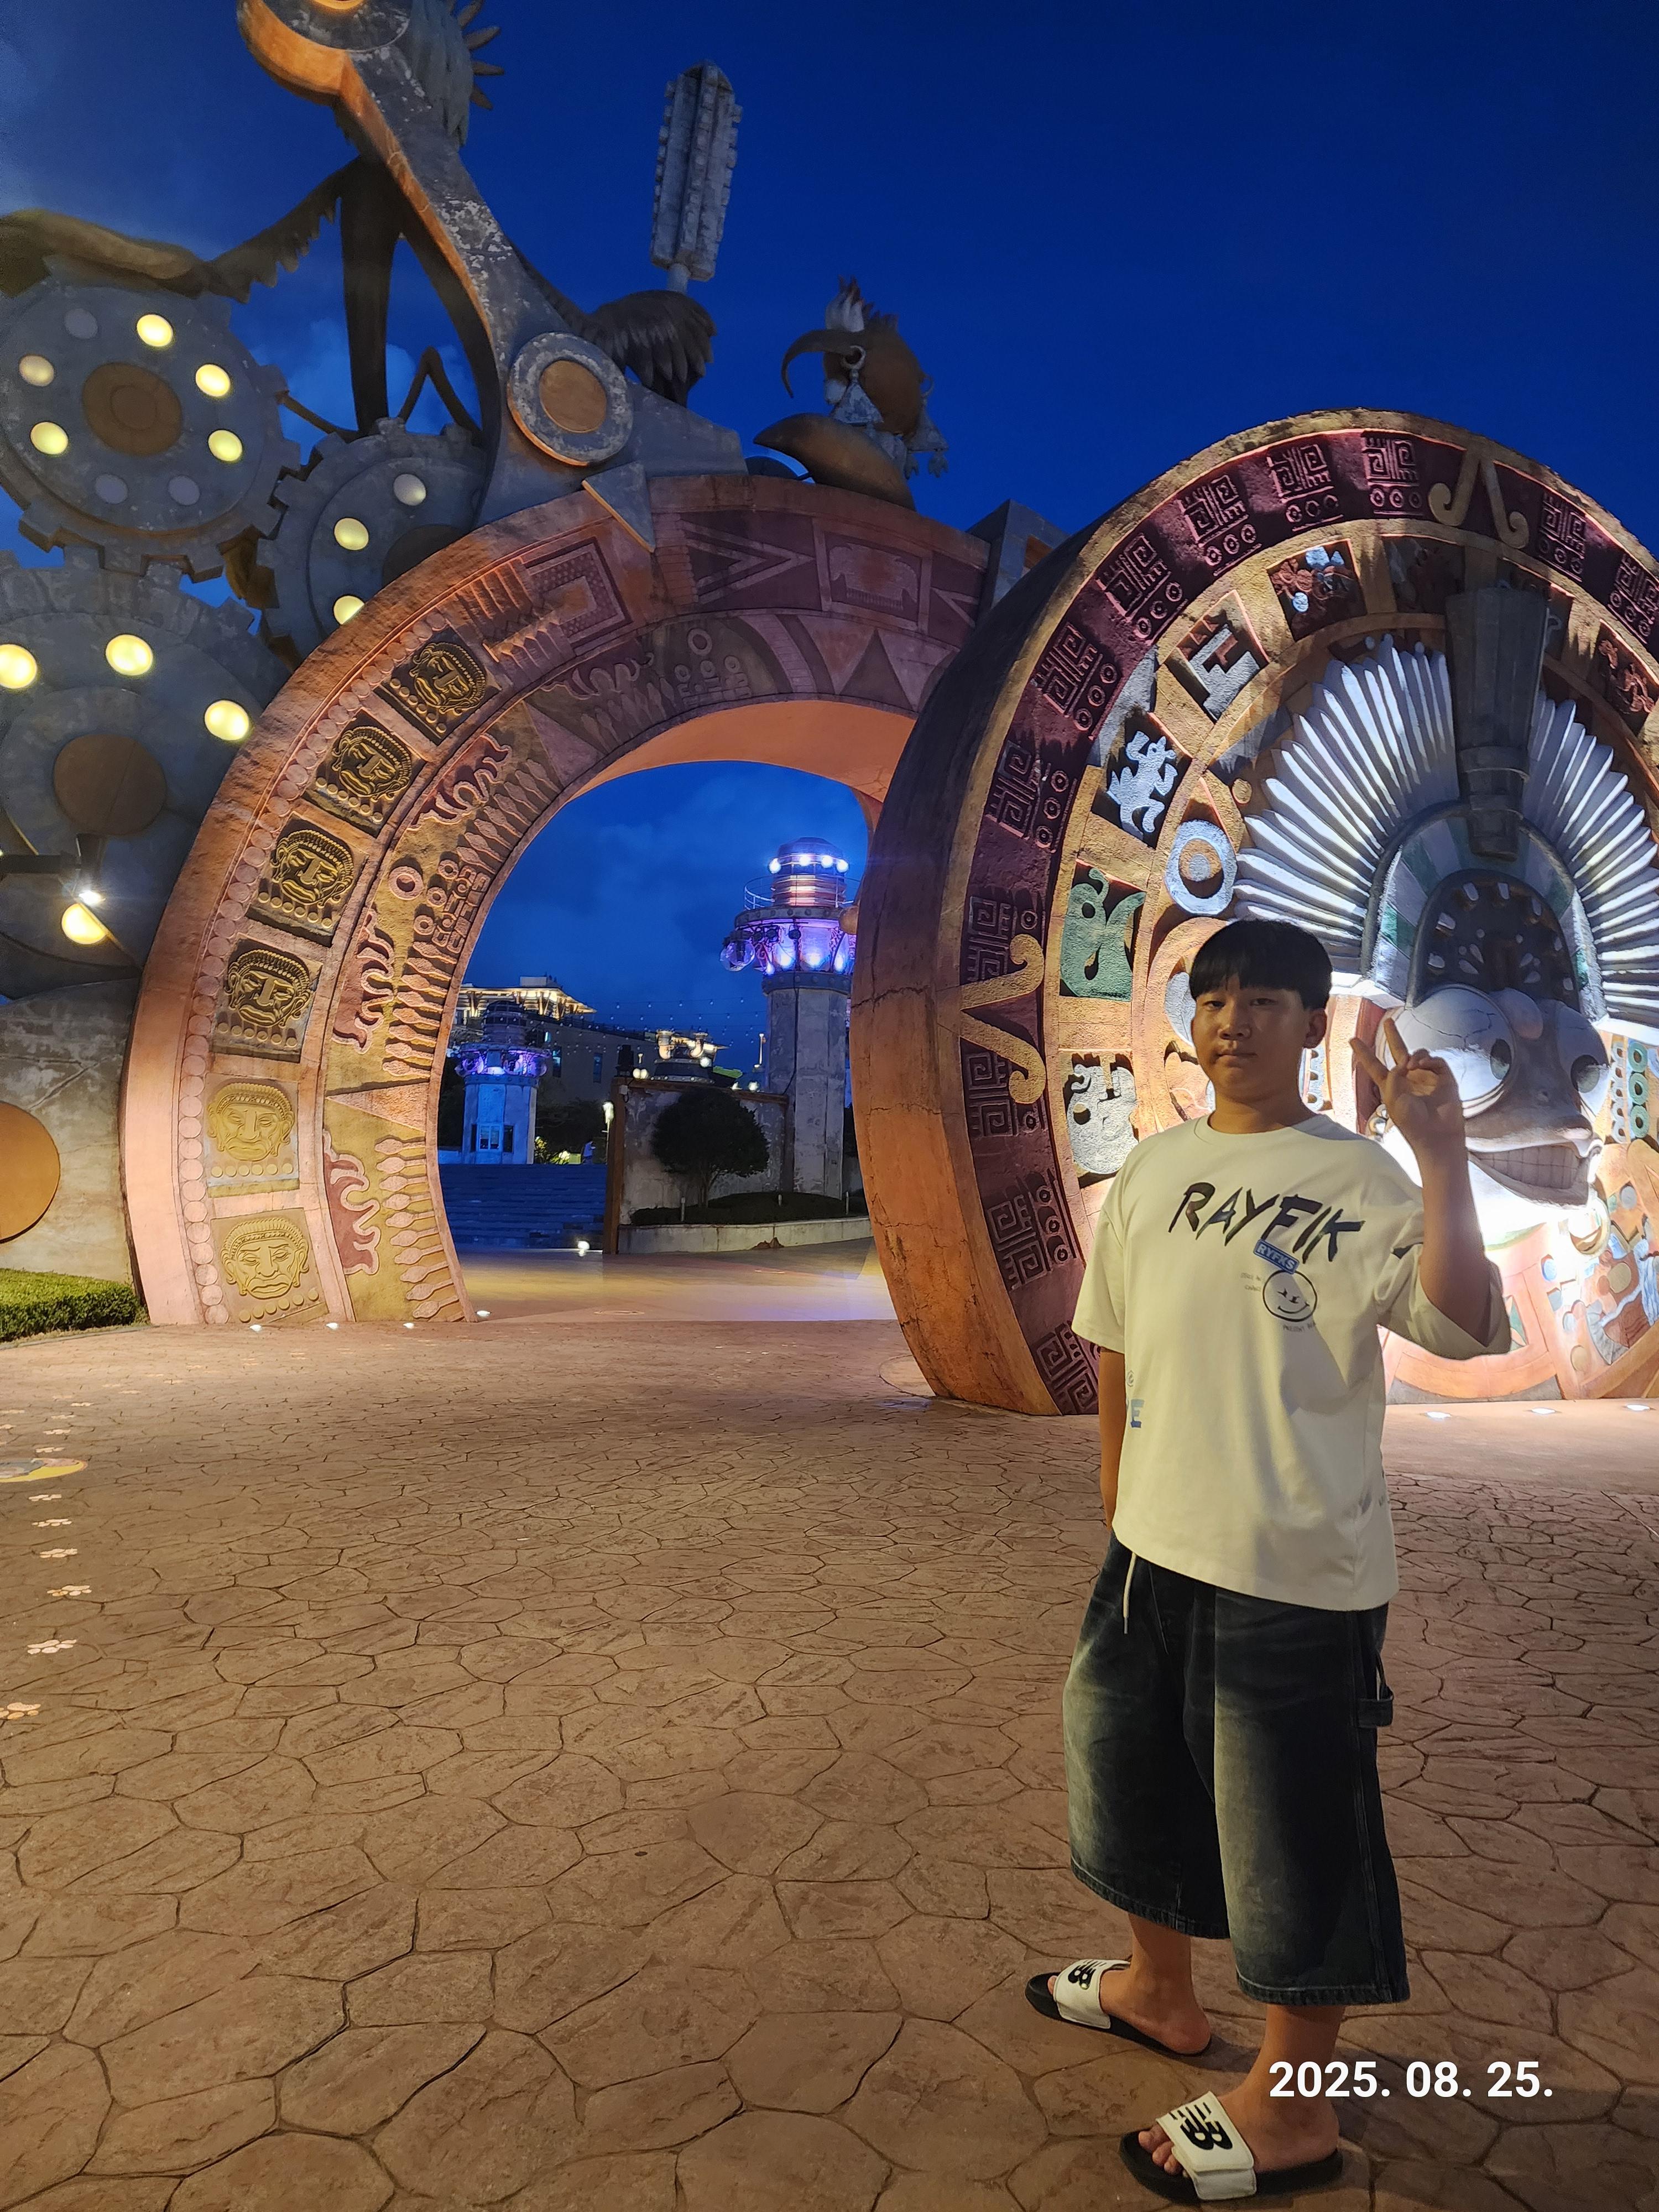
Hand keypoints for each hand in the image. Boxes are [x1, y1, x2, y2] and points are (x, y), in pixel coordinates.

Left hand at [1351, 1017, 1466, 1158]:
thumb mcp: (1393, 1100)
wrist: (1437, 1135)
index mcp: (1390, 1086)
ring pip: (1418, 1054)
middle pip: (1398, 1051)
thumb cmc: (1412, 1123)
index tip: (1352, 1040)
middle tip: (1388, 1021)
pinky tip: (1422, 1065)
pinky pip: (1435, 1061)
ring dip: (1413, 1055)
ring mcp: (1426, 1077)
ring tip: (1411, 1065)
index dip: (1363, 1053)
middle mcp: (1408, 1079)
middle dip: (1393, 1036)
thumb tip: (1404, 1061)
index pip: (1374, 1066)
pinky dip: (1428, 1059)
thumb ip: (1392, 1078)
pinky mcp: (1443, 1078)